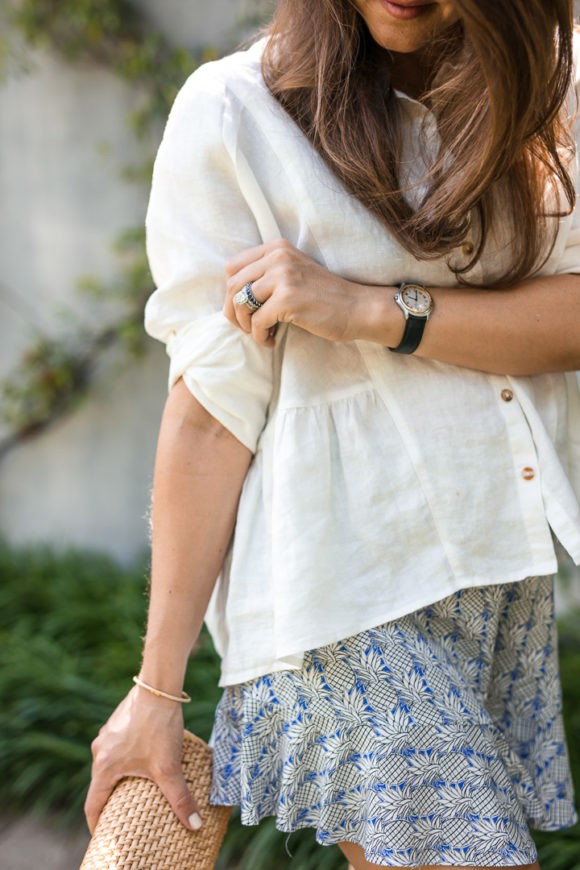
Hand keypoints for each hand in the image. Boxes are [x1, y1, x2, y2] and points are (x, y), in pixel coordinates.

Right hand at [84, 686, 201, 834]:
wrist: (159, 687)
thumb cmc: (159, 726)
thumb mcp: (169, 766)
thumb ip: (180, 798)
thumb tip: (194, 825)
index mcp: (105, 766)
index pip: (93, 805)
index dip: (97, 825)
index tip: (103, 836)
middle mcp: (100, 750)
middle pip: (100, 784)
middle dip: (110, 801)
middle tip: (123, 815)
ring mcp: (107, 734)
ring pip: (109, 763)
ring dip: (119, 777)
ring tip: (135, 787)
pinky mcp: (117, 722)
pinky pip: (117, 747)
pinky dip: (126, 758)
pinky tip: (142, 757)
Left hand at [223, 238, 381, 346]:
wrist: (357, 308)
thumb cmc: (325, 297)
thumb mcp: (294, 273)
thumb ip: (267, 275)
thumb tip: (232, 297)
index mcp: (276, 248)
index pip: (233, 267)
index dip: (231, 292)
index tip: (243, 310)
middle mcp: (277, 257)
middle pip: (232, 286)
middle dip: (233, 312)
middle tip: (247, 328)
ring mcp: (282, 277)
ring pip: (241, 304)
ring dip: (246, 326)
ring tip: (262, 334)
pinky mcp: (287, 299)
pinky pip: (257, 322)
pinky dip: (261, 337)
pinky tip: (272, 341)